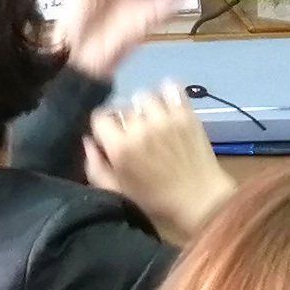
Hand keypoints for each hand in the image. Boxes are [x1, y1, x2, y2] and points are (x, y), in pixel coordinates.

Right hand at [85, 84, 235, 244]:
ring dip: (145, 107)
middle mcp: (140, 127)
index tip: (111, 137)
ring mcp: (165, 117)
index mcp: (120, 148)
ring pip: (144, 96)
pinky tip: (167, 107)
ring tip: (153, 121)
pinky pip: (171, 87)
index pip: (100, 117)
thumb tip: (88, 141)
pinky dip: (167, 93)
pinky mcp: (186, 113)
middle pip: (122, 107)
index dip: (104, 127)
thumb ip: (95, 167)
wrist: (201, 201)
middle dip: (125, 120)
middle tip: (135, 135)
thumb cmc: (157, 202)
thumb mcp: (118, 191)